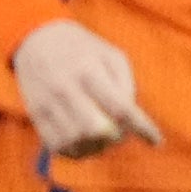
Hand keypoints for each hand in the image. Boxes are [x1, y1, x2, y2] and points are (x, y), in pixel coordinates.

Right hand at [12, 21, 159, 156]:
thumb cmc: (85, 51)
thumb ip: (125, 86)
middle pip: (95, 129)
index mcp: (89, 71)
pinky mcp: (35, 115)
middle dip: (116, 139)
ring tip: (105, 138)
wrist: (37, 40)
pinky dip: (76, 151)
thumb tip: (131, 121)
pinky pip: (57, 146)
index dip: (141, 128)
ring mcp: (47, 103)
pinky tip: (86, 142)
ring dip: (97, 147)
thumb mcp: (112, 56)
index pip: (119, 108)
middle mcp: (65, 89)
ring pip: (76, 142)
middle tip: (123, 135)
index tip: (156, 141)